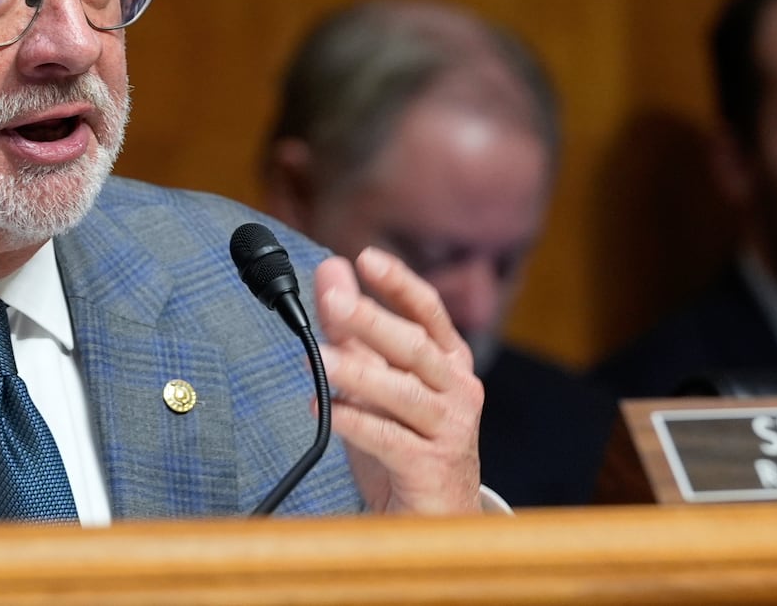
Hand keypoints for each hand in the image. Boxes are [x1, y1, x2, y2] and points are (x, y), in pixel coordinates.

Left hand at [313, 246, 482, 513]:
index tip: (366, 258)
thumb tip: (331, 270)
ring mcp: (451, 429)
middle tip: (333, 299)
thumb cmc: (404, 440)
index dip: (399, 283)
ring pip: (405, 392)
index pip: (428, 312)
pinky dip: (355, 421)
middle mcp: (458, 389)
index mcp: (448, 361)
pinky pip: (390, 438)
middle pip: (415, 346)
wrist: (434, 518)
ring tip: (318, 358)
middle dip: (372, 320)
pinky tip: (324, 409)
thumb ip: (354, 328)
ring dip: (358, 372)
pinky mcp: (432, 466)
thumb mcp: (376, 380)